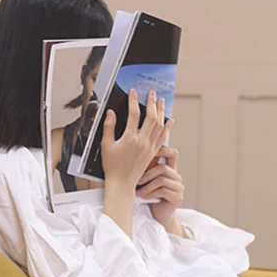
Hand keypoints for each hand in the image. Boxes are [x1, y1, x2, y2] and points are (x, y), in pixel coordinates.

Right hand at [100, 89, 171, 238]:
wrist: (122, 183)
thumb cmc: (112, 167)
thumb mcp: (106, 146)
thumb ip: (109, 127)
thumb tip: (111, 113)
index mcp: (129, 139)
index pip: (134, 114)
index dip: (133, 101)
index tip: (133, 92)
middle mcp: (142, 142)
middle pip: (151, 117)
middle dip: (151, 103)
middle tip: (151, 93)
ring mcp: (149, 147)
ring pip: (159, 125)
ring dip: (161, 111)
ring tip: (161, 101)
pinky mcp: (153, 152)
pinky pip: (163, 137)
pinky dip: (167, 127)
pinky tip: (170, 120)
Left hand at [137, 145, 184, 234]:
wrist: (157, 216)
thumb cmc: (149, 197)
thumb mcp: (147, 182)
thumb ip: (146, 170)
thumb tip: (131, 157)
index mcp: (171, 170)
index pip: (173, 154)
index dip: (162, 150)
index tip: (148, 153)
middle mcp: (177, 177)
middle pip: (163, 168)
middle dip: (147, 174)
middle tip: (136, 181)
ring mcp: (178, 188)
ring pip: (162, 180)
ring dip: (147, 186)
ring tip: (138, 192)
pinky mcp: (177, 198)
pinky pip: (163, 191)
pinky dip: (150, 193)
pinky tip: (143, 197)